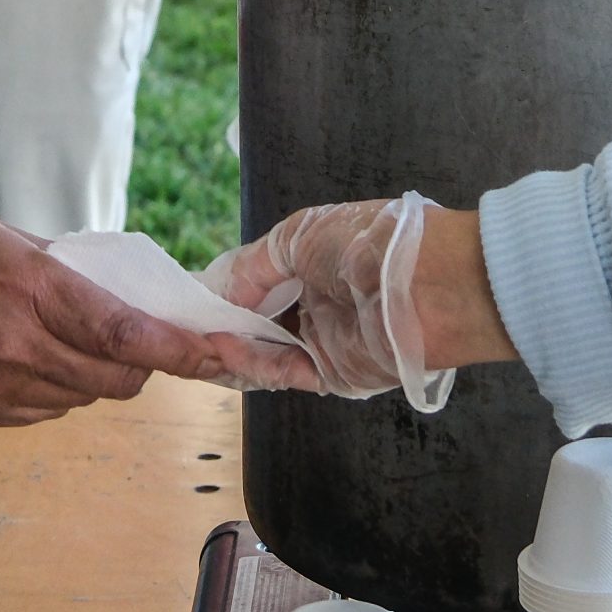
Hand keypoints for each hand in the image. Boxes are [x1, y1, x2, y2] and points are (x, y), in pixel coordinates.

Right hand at [0, 206, 262, 426]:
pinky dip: (62, 388)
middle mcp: (16, 345)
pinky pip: (49, 410)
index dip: (184, 351)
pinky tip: (38, 354)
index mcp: (28, 288)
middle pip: (118, 378)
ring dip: (101, 373)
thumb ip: (67, 269)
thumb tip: (126, 295)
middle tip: (143, 331)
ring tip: (76, 334)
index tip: (224, 353)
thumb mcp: (4, 236)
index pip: (126, 336)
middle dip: (146, 361)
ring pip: (86, 398)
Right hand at [203, 193, 477, 411]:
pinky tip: (235, 353)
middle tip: (185, 331)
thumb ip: (253, 266)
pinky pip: (285, 375)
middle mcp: (312, 304)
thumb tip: (218, 293)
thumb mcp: (299, 235)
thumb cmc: (365, 245)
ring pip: (263, 355)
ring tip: (207, 339)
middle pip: (254, 326)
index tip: (187, 304)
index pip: (253, 287)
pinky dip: (259, 367)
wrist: (426, 283)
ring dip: (233, 349)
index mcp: (307, 265)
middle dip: (220, 328)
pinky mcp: (333, 374)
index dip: (221, 295)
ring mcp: (321, 341)